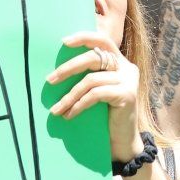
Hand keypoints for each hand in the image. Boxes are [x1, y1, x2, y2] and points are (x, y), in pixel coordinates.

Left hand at [47, 30, 140, 163]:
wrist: (123, 141)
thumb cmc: (106, 116)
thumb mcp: (98, 91)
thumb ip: (90, 76)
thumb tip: (60, 69)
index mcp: (121, 62)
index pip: (103, 41)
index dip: (84, 38)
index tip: (63, 41)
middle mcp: (127, 67)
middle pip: (94, 57)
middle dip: (69, 68)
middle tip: (50, 80)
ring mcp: (129, 80)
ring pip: (91, 79)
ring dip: (69, 95)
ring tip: (56, 109)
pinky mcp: (127, 95)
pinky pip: (95, 94)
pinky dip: (78, 104)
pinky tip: (69, 115)